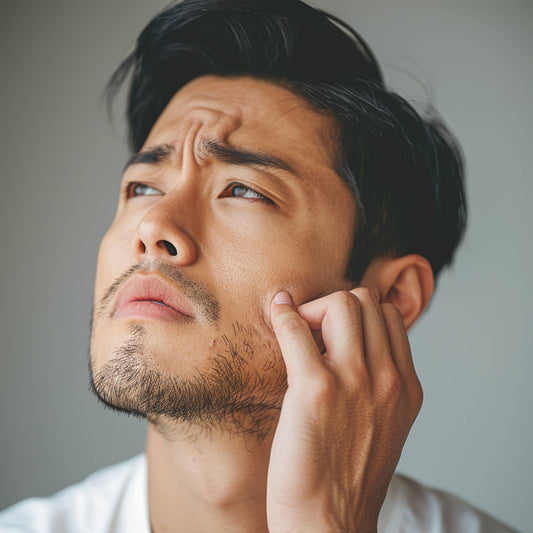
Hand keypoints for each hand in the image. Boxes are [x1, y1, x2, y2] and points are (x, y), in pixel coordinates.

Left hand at [266, 289, 422, 532]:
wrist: (330, 525)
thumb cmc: (346, 476)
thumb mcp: (383, 424)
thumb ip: (378, 383)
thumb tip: (347, 343)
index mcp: (406, 387)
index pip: (388, 316)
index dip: (358, 316)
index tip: (333, 332)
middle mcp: (388, 380)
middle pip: (366, 301)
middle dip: (335, 307)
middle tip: (312, 332)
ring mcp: (355, 382)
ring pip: (341, 302)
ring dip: (313, 309)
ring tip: (298, 335)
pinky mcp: (317, 390)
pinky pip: (296, 329)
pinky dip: (283, 316)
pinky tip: (276, 318)